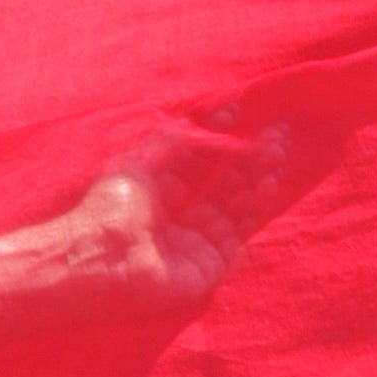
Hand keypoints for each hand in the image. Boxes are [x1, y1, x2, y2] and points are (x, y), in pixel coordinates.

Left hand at [43, 116, 301, 324]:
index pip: (200, 164)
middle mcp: (181, 219)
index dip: (219, 138)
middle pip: (226, 184)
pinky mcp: (211, 265)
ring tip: (277, 151)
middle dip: (251, 157)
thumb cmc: (108, 211)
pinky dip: (258, 207)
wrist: (99, 258)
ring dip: (260, 177)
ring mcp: (197, 243)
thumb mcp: (138, 163)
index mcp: (159, 196)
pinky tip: (267, 181)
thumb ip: (169, 142)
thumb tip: (194, 120)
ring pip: (239, 207)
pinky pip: (242, 233)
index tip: (237, 111)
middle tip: (276, 132)